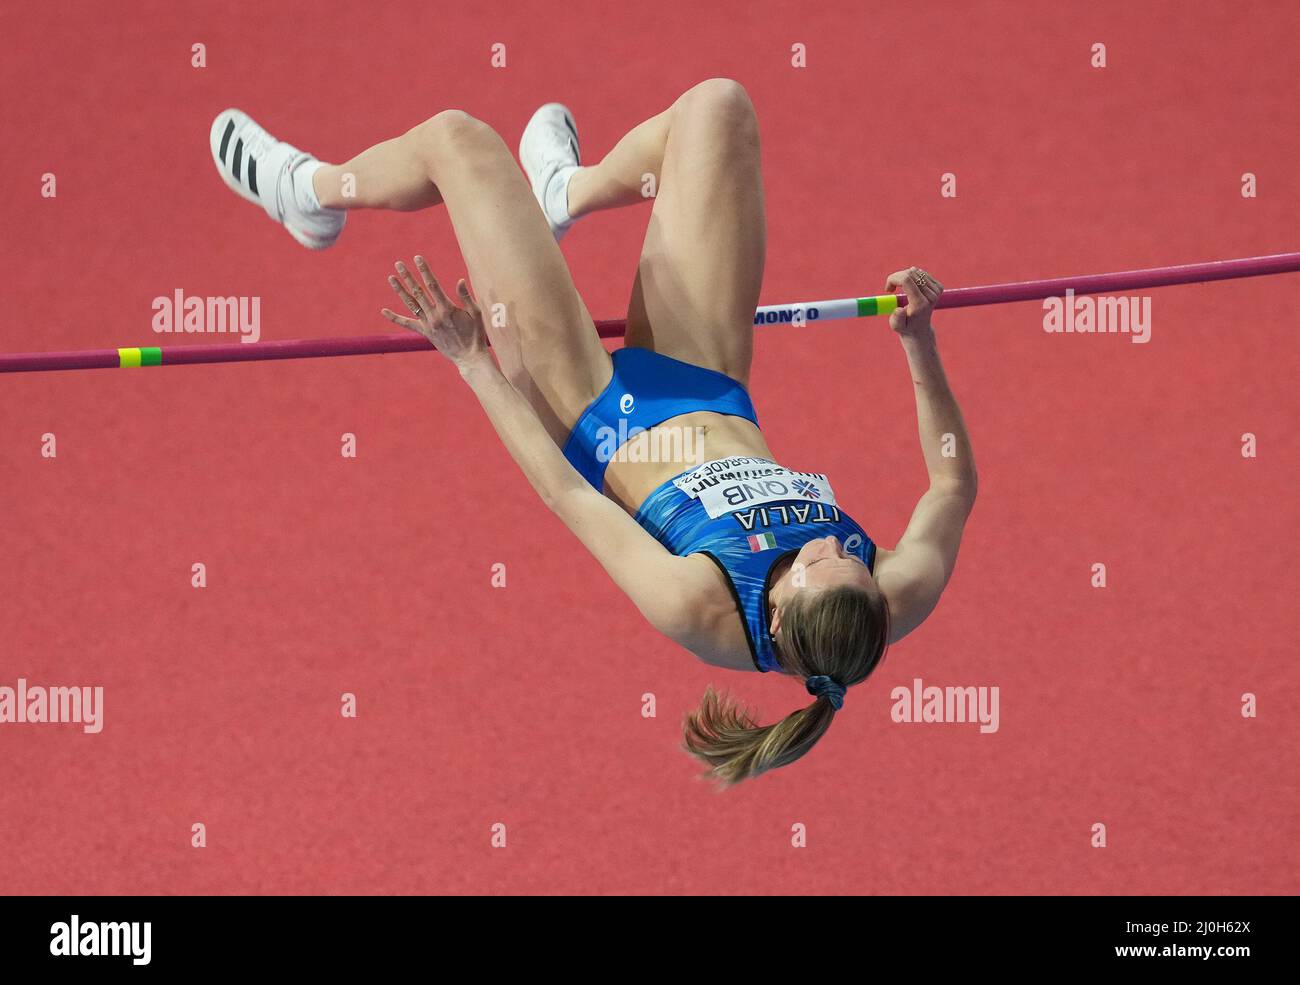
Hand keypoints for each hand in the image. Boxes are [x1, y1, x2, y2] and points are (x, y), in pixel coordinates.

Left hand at [382, 255, 490, 370]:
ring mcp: (428, 324)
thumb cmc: (476, 334)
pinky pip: (407, 324)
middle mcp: (435, 315)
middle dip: (408, 276)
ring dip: (400, 290)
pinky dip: (395, 318)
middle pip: (418, 292)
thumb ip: (466, 297)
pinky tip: (383, 311)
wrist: (469, 357)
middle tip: (399, 264)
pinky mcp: (425, 332)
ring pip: (411, 304)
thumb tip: (459, 280)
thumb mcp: (476, 314)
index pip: (433, 285)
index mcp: (448, 308)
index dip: (425, 270)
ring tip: (391, 278)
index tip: (418, 258)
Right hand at [885, 266, 942, 339]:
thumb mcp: (897, 326)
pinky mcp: (938, 286)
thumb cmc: (905, 326)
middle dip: (896, 277)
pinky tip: (908, 287)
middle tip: (890, 289)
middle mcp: (931, 295)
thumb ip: (897, 318)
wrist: (919, 329)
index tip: (888, 289)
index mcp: (920, 304)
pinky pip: (920, 273)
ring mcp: (937, 290)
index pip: (906, 280)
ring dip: (903, 277)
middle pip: (910, 273)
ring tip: (898, 289)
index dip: (893, 279)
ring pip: (915, 272)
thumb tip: (899, 310)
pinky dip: (911, 277)